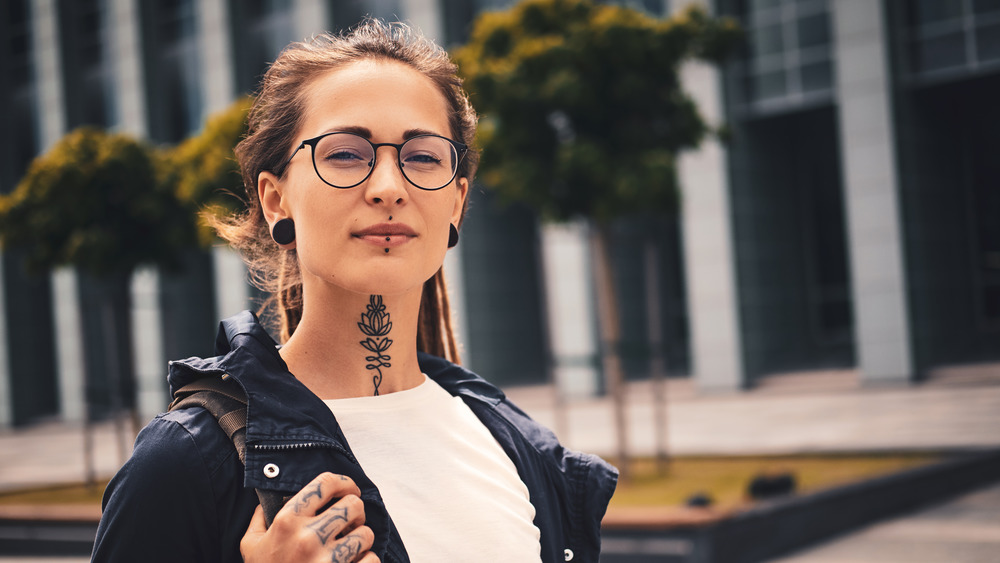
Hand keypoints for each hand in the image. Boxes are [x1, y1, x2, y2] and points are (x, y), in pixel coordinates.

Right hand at [241, 472, 378, 562]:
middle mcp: (307, 537)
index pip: (326, 483)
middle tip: (349, 522)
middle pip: (354, 505)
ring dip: (361, 539)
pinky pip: (371, 559)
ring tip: (350, 547)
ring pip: (366, 533)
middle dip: (355, 513)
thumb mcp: (250, 546)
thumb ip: (260, 520)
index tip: (349, 489)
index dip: (344, 482)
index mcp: (286, 521)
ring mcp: (326, 560)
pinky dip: (366, 562)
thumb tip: (265, 500)